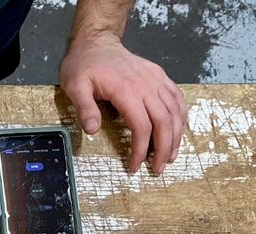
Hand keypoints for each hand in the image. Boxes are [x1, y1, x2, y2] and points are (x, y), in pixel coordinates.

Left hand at [59, 32, 186, 173]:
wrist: (96, 42)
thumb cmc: (84, 65)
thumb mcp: (75, 86)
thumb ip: (85, 108)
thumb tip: (92, 130)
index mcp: (127, 90)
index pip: (142, 127)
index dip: (140, 150)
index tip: (134, 166)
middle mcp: (146, 84)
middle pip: (164, 121)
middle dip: (163, 148)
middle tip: (158, 169)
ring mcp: (155, 79)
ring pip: (174, 111)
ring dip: (176, 135)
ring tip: (170, 155)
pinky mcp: (158, 76)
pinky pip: (176, 98)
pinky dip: (179, 116)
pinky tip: (177, 130)